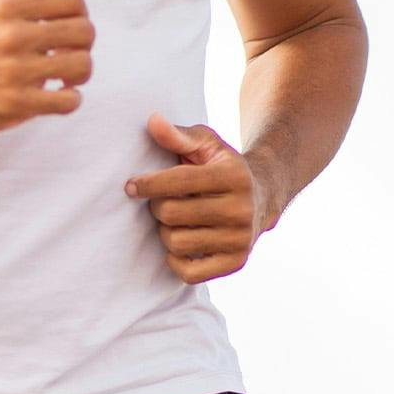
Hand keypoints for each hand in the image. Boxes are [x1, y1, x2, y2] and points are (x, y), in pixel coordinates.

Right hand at [0, 0, 95, 137]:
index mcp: (6, 8)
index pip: (71, 0)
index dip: (79, 12)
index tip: (70, 25)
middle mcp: (13, 36)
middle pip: (84, 32)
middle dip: (84, 43)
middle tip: (70, 52)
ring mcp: (16, 71)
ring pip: (81, 66)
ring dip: (80, 73)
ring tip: (66, 76)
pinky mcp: (16, 104)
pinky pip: (67, 101)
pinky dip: (70, 100)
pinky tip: (59, 96)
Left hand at [123, 111, 283, 283]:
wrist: (263, 194)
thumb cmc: (222, 166)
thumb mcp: (206, 144)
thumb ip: (178, 135)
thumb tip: (152, 121)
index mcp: (233, 177)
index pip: (179, 182)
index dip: (148, 184)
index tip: (130, 185)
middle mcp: (241, 210)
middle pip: (172, 214)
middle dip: (157, 206)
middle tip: (162, 201)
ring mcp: (240, 240)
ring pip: (176, 243)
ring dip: (165, 231)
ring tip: (174, 220)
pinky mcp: (236, 262)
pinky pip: (188, 273)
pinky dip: (175, 259)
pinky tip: (181, 241)